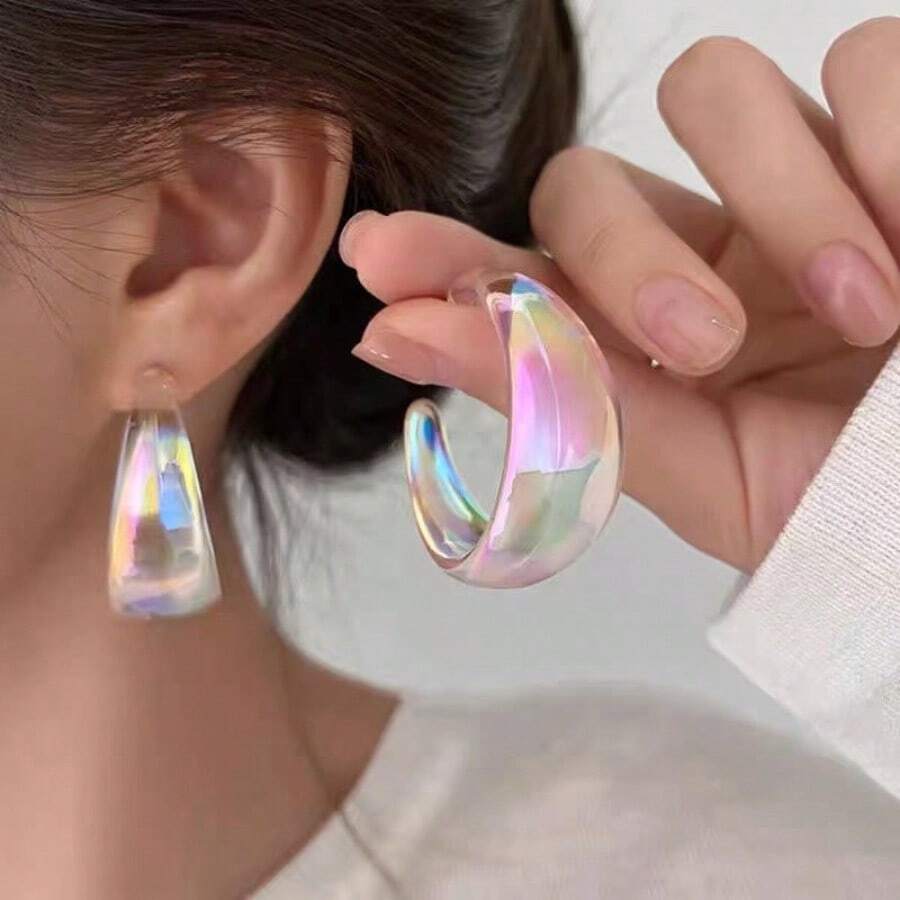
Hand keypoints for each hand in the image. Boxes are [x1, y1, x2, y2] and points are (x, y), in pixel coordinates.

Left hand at [339, 19, 899, 572]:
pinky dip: (889, 144)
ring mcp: (796, 177)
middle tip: (701, 345)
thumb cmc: (842, 498)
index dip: (448, 253)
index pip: (524, 265)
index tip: (381, 259)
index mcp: (644, 334)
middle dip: (629, 253)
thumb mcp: (699, 471)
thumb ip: (559, 400)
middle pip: (590, 178)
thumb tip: (388, 335)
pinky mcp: (896, 129)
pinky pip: (866, 62)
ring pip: (717, 87)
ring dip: (782, 200)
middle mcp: (705, 245)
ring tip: (863, 309)